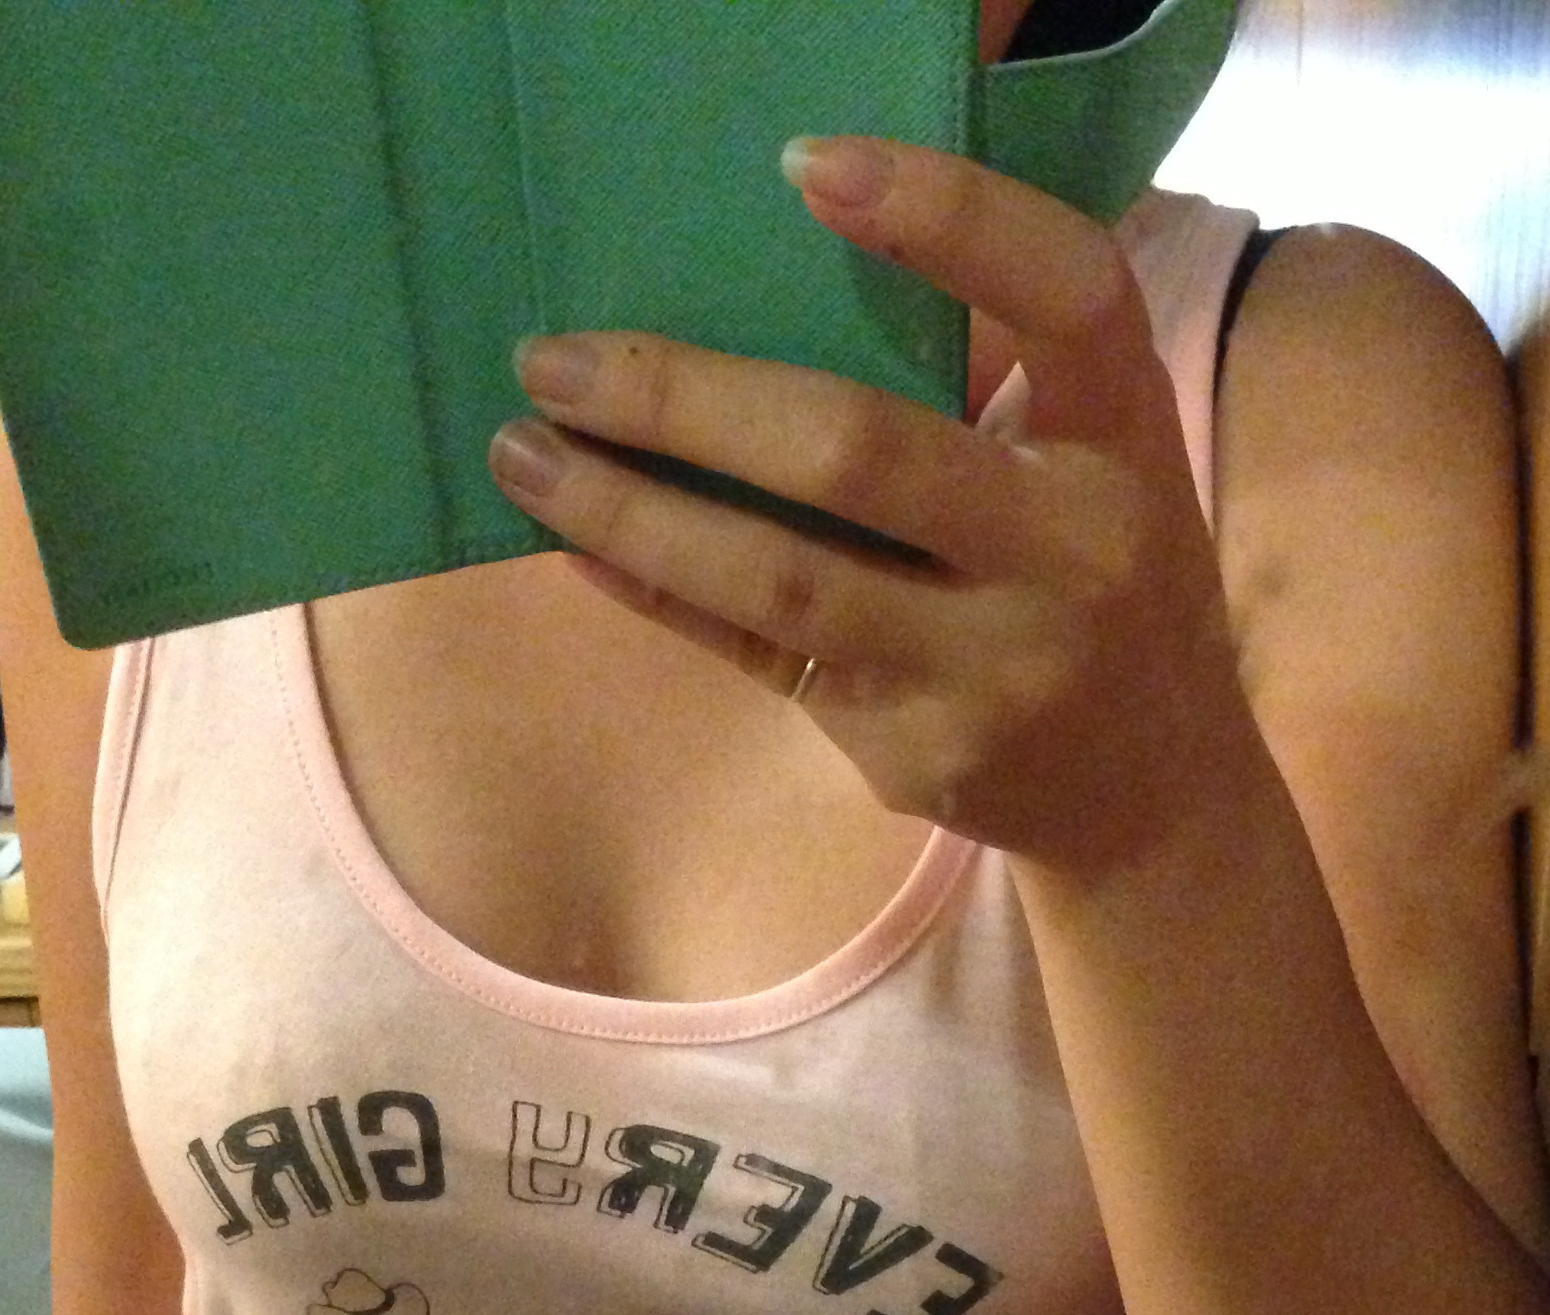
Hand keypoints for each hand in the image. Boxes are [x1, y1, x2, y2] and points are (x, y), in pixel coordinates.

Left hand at [489, 141, 1246, 875]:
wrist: (1150, 790)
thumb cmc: (1089, 576)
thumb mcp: (1087, 458)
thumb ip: (977, 377)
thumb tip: (751, 282)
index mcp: (1125, 434)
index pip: (1063, 290)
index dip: (946, 215)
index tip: (804, 165)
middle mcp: (1074, 550)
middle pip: (861, 452)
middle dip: (688, 400)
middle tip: (555, 358)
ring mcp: (993, 668)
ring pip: (784, 579)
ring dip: (634, 510)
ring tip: (524, 454)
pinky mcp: (920, 753)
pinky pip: (763, 659)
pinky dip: (665, 594)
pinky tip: (582, 546)